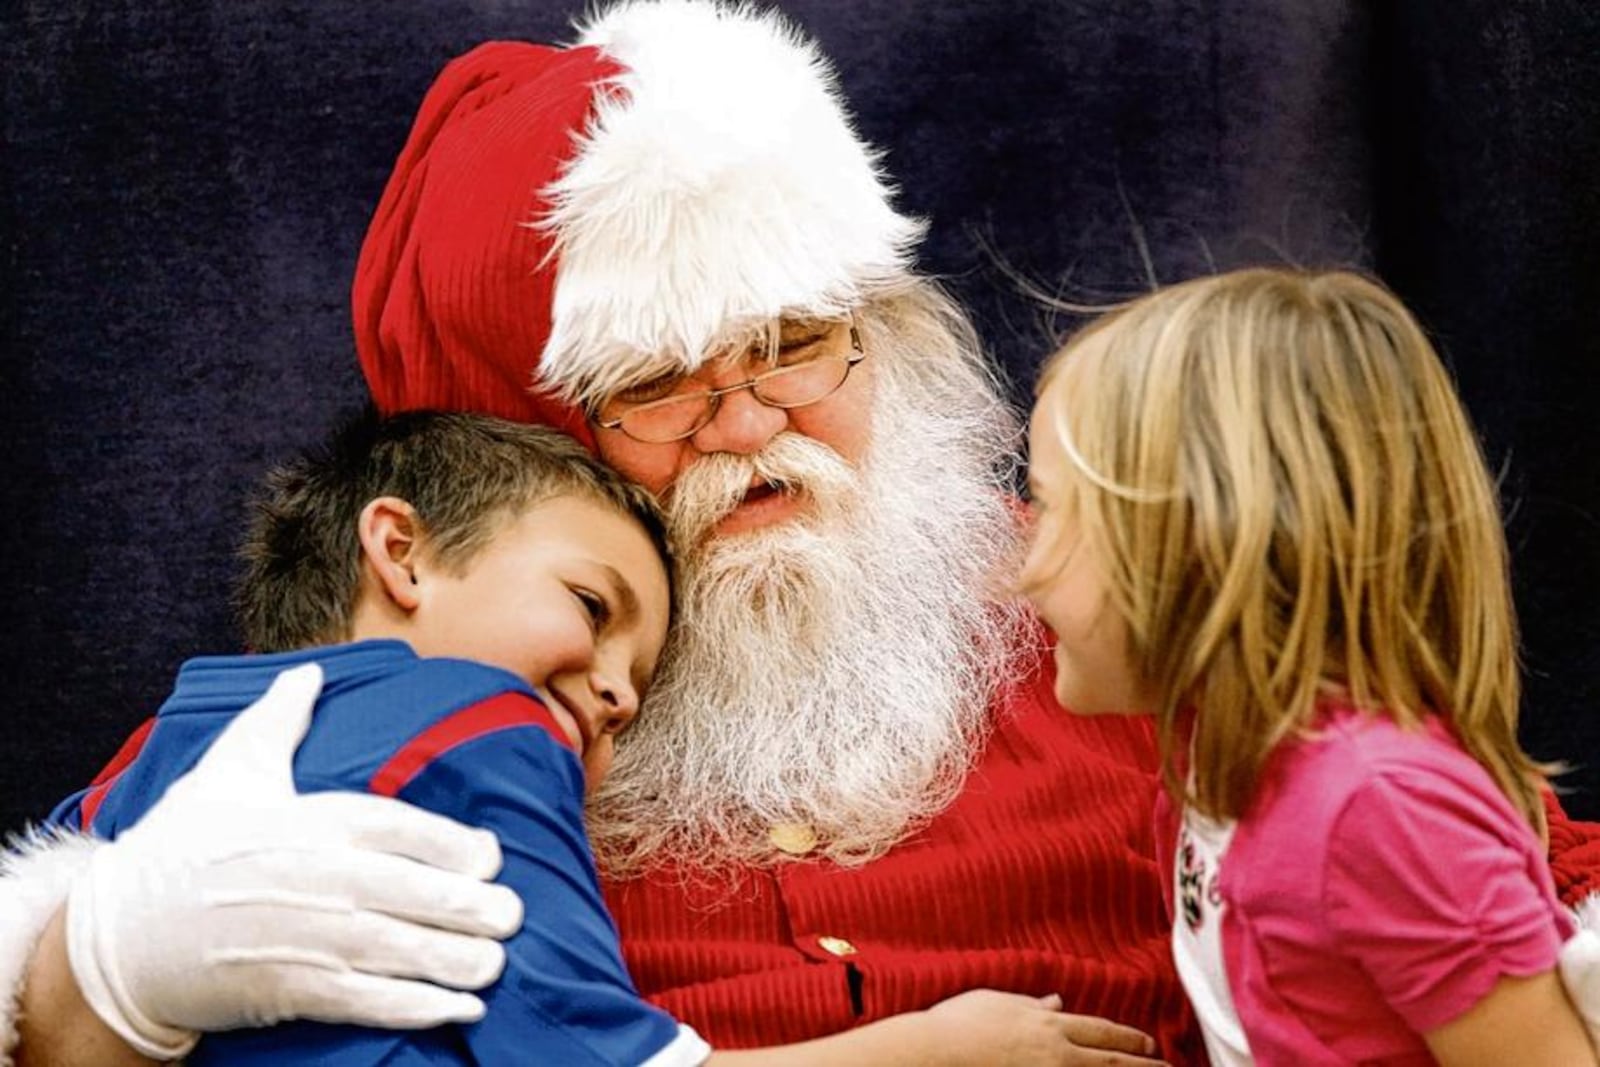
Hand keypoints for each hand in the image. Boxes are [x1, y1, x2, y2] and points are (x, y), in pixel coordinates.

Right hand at [64, 663, 524, 1059]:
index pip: (400, 828)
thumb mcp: (231, 769)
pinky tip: (456, 1012)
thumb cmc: (181, 844)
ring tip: (495, 963)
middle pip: (412, 892)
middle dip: (470, 907)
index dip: (452, 844)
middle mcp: (319, 878)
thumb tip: (308, 670)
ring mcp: (307, 937)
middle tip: (513, 915)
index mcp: (312, 821)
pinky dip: (415, 1009)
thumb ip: (280, 720)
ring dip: (454, 960)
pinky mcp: (292, 989)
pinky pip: (367, 1001)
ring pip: (399, 950)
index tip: (491, 857)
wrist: (119, 932)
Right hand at [923, 990, 1166, 1064]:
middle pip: (1110, 1060)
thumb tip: (1055, 1001)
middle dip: (1143, 1065)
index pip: (1101, 1029)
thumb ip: (1031, 1004)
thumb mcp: (997, 1002)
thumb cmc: (958, 1024)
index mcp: (1048, 1024)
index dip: (1130, 1037)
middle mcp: (1055, 1052)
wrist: (933, 1051)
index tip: (1151, 1044)